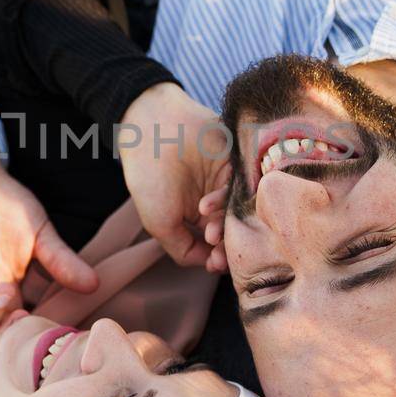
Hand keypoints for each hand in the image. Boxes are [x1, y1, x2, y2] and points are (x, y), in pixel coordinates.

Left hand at [0, 127, 97, 355]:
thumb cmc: (8, 205)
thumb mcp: (41, 234)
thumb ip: (62, 261)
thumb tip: (94, 284)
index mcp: (9, 295)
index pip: (15, 334)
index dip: (29, 338)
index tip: (47, 326)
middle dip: (2, 339)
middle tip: (22, 317)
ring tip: (6, 291)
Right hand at [118, 83, 231, 268]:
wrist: (151, 130)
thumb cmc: (149, 177)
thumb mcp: (160, 225)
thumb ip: (184, 250)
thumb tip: (211, 266)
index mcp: (201, 215)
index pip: (222, 242)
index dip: (222, 256)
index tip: (215, 263)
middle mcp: (219, 198)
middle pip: (237, 226)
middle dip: (227, 242)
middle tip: (214, 245)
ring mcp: (231, 179)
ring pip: (241, 209)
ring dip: (225, 222)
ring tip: (207, 225)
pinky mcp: (240, 159)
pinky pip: (246, 186)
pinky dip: (226, 199)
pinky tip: (206, 203)